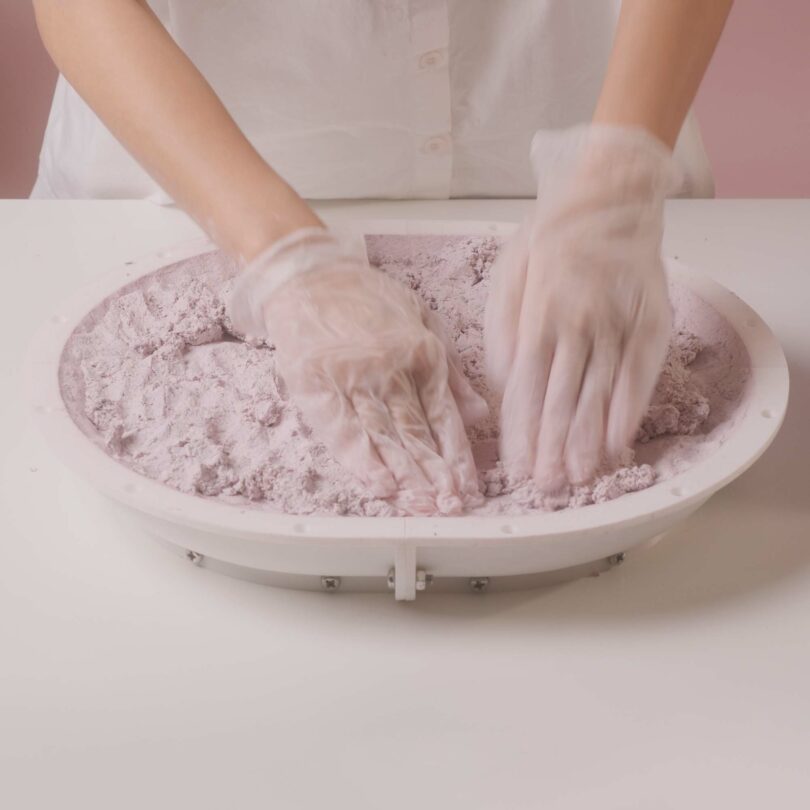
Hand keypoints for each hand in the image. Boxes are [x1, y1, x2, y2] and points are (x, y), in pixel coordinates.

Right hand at [228, 228, 487, 514]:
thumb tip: (479, 414)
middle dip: (435, 476)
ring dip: (405, 476)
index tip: (469, 486)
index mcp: (422, 353)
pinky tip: (379, 486)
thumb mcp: (424, 320)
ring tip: (422, 506)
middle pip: (417, 433)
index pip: (445, 417)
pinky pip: (343, 431)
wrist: (311, 277)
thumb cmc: (369, 300)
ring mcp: (353, 380)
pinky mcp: (318, 387)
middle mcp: (391, 370)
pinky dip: (362, 461)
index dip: (458, 456)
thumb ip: (453, 371)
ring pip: (385, 437)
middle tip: (450, 507)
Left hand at [484, 125, 681, 491]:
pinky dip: (628, 411)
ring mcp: (615, 324)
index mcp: (535, 316)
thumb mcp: (508, 274)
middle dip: (552, 449)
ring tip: (580, 478)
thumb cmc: (550, 235)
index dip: (522, 433)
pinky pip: (639, 374)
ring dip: (587, 441)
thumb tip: (502, 382)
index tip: (518, 467)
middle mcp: (574, 326)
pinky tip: (619, 443)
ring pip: (597, 394)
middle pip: (560, 400)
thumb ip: (504, 330)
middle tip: (547, 488)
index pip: (525, 389)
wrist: (609, 193)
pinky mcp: (649, 320)